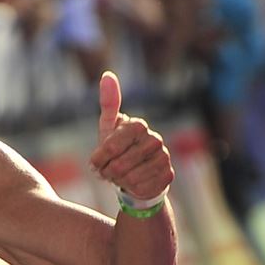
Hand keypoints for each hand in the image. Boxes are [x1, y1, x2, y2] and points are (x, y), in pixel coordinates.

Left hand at [88, 71, 173, 203]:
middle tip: (108, 172)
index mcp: (137, 125)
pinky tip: (133, 184)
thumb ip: (108, 104)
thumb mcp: (108, 128)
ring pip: (131, 179)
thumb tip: (107, 74)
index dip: (99, 159)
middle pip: (119, 165)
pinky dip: (132, 190)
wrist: (136, 173)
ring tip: (120, 176)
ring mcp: (163, 157)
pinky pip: (142, 188)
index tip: (96, 162)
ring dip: (119, 182)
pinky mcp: (168, 175)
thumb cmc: (118, 150)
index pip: (111, 146)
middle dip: (108, 173)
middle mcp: (154, 138)